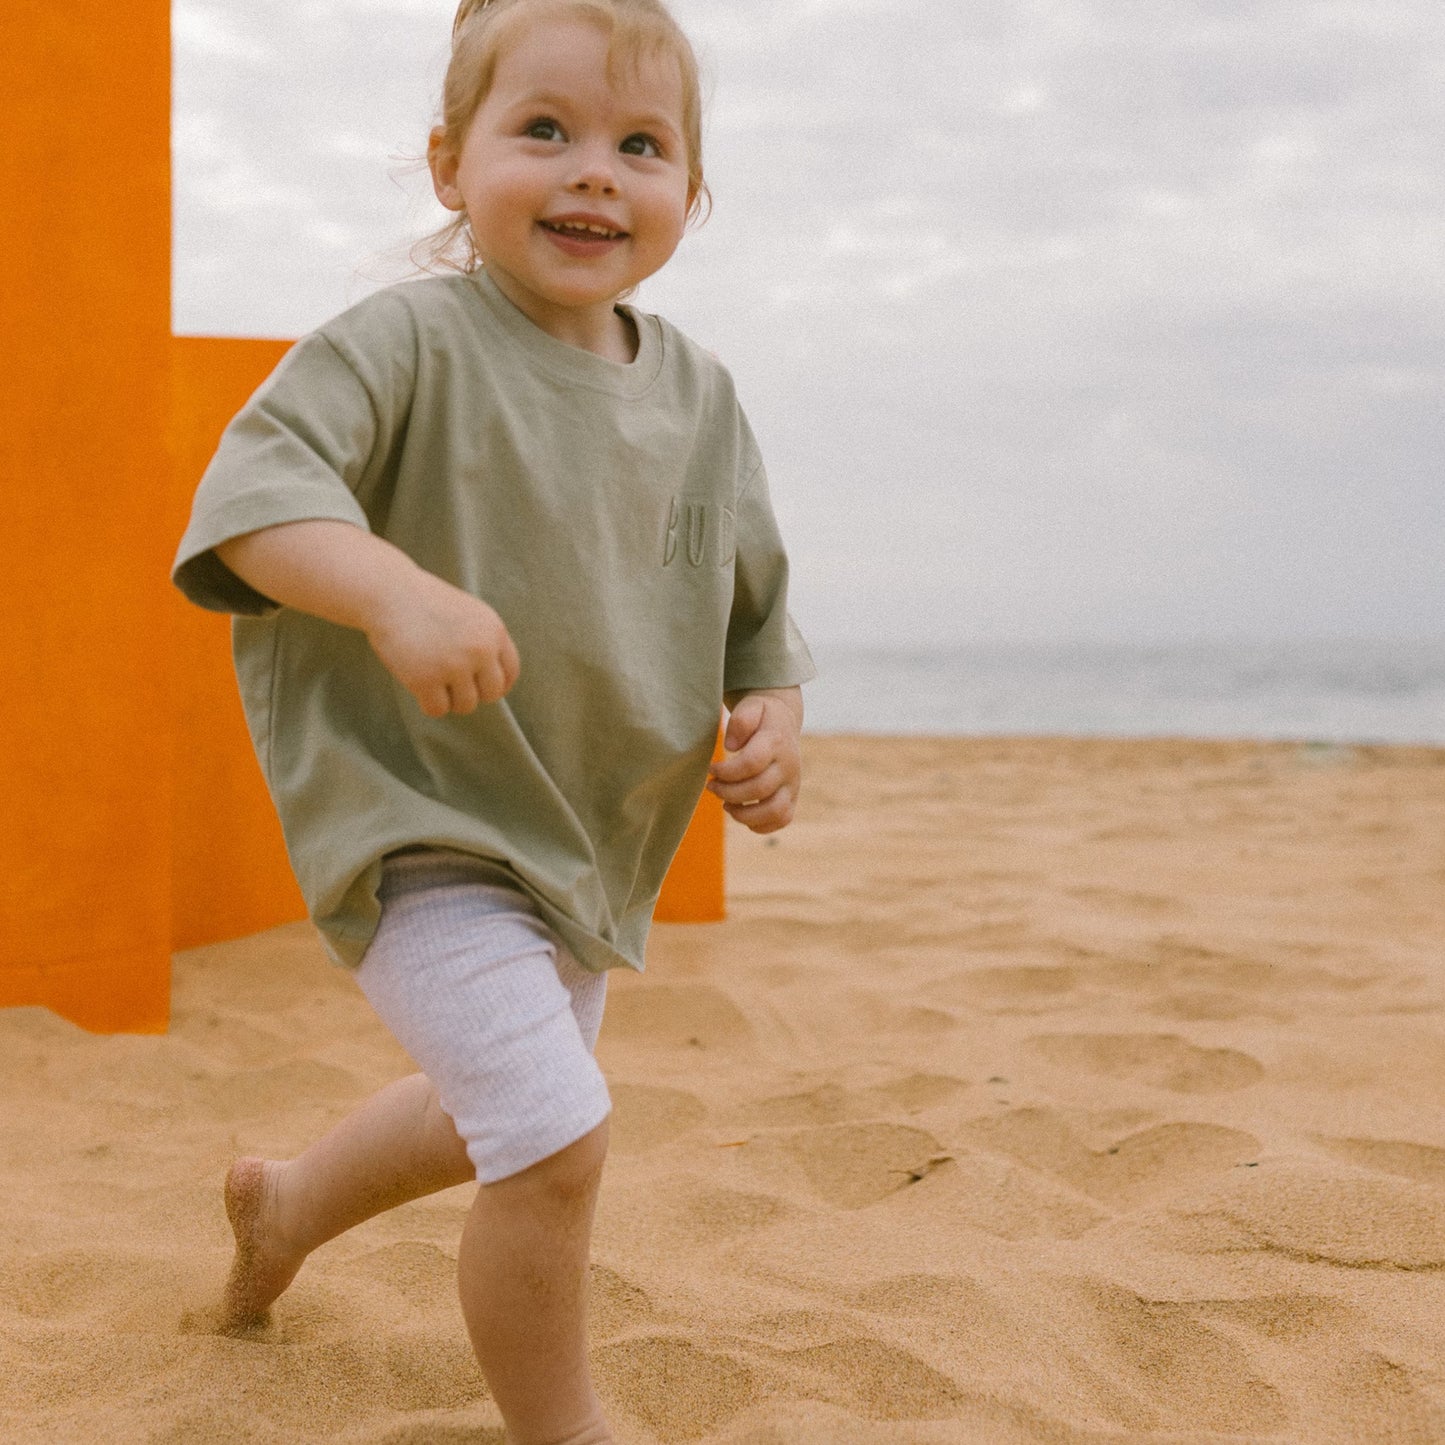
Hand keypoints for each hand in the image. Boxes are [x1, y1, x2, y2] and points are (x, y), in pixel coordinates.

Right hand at [365, 569, 519, 716]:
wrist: (388, 592)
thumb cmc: (425, 602)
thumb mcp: (469, 614)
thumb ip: (486, 642)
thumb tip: (495, 684)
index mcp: (494, 631)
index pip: (510, 672)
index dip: (498, 685)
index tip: (482, 688)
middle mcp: (480, 650)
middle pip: (491, 694)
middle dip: (473, 693)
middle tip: (452, 684)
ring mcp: (454, 666)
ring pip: (465, 705)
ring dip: (450, 700)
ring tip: (433, 680)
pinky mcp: (426, 680)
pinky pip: (438, 710)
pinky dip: (428, 704)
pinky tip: (419, 687)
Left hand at [706, 688, 802, 833]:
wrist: (783, 722)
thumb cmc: (761, 716)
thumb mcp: (751, 706)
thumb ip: (741, 719)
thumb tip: (731, 746)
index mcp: (776, 742)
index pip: (751, 763)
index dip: (726, 771)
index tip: (711, 768)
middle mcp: (789, 765)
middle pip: (759, 789)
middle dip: (728, 792)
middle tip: (711, 785)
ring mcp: (792, 784)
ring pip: (775, 811)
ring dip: (744, 814)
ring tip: (726, 804)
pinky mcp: (792, 797)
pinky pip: (782, 819)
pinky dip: (760, 824)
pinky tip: (741, 812)